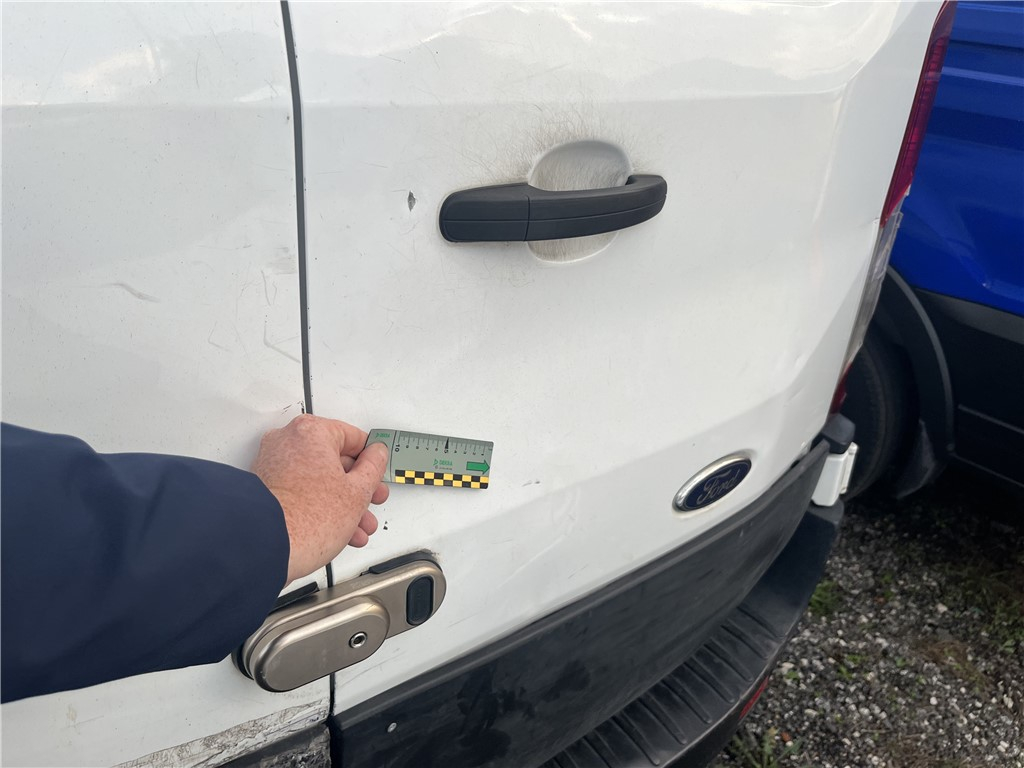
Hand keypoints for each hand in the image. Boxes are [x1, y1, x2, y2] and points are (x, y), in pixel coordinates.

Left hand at [252, 414, 388, 585]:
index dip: (371, 460)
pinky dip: (318, 505)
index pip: (354, 438)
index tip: (377, 472)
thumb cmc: (305, 520)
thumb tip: (376, 454)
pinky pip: (300, 490)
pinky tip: (336, 528)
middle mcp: (287, 441)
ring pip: (318, 478)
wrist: (268, 548)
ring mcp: (272, 463)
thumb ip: (374, 466)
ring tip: (356, 526)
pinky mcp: (264, 486)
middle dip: (357, 488)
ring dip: (341, 502)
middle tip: (369, 501)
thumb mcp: (358, 492)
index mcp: (311, 432)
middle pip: (335, 460)